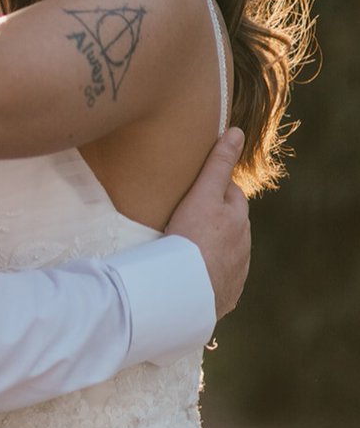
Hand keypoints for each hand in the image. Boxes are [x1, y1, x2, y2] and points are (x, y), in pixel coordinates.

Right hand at [165, 128, 250, 318]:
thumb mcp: (203, 193)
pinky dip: (206, 272)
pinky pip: (217, 279)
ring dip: (212, 246)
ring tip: (185, 244)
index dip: (214, 187)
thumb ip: (218, 163)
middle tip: (186, 214)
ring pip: (225, 251)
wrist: (185, 290)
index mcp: (238, 219)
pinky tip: (188, 272)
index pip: (231, 193)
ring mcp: (235, 274)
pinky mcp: (223, 296)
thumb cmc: (192, 235)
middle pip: (230, 223)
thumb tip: (236, 131)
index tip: (195, 187)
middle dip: (215, 217)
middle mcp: (243, 247)